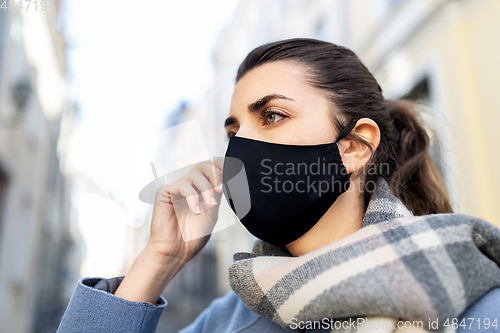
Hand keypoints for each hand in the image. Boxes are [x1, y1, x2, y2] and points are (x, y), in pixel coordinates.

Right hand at [114, 158, 223, 303]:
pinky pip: (181, 185)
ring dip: (207, 188)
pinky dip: (193, 197)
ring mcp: (176, 188)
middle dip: (216, 174)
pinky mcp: (164, 192)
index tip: (234, 173)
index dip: (223, 166)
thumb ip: (217, 194)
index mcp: (200, 188)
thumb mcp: (212, 212)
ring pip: (195, 174)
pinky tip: (196, 211)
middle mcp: (188, 185)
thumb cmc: (193, 236)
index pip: (211, 168)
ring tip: (211, 206)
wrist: (176, 252)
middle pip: (203, 165)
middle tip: (222, 189)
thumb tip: (228, 177)